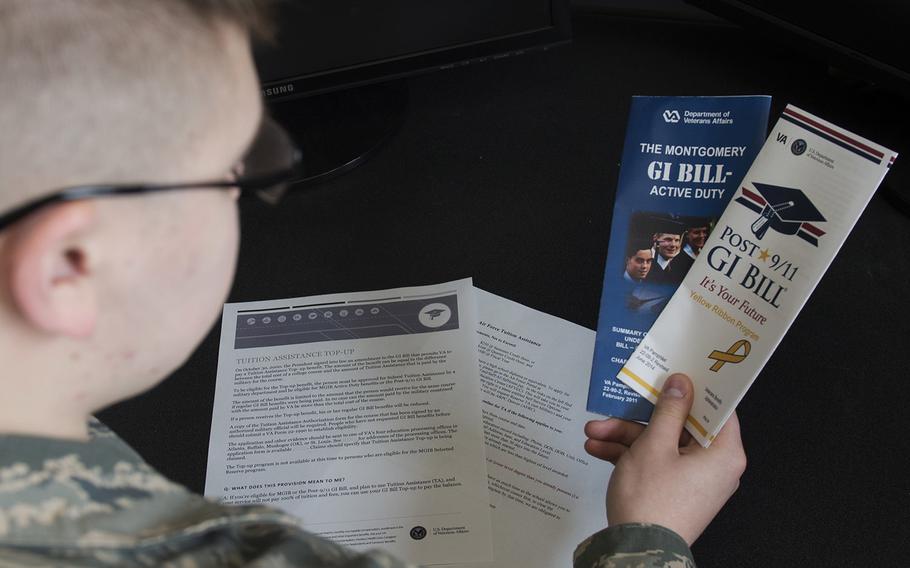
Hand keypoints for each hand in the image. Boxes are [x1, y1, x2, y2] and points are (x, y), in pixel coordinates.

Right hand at [583, 373, 745, 544]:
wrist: (636, 552)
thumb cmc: (652, 502)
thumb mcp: (654, 445)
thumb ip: (669, 410)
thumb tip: (681, 385)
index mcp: (723, 454)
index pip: (718, 410)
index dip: (698, 389)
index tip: (680, 372)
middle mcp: (713, 467)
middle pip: (680, 426)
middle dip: (640, 417)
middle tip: (621, 403)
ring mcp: (692, 481)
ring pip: (660, 444)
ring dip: (625, 437)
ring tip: (594, 431)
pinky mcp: (673, 491)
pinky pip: (653, 463)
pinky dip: (628, 456)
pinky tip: (599, 449)